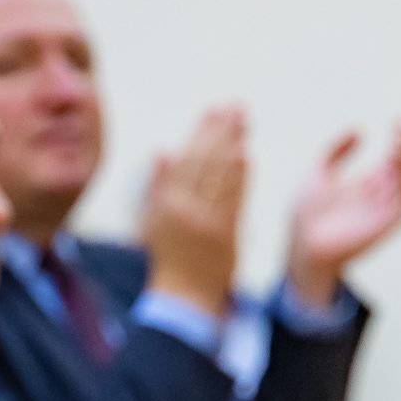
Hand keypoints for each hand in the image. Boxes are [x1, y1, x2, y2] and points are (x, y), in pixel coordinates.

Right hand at [142, 105, 247, 316]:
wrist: (184, 293)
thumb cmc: (168, 255)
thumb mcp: (152, 220)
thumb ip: (158, 184)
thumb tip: (163, 149)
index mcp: (167, 204)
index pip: (188, 159)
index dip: (202, 132)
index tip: (214, 109)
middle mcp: (186, 209)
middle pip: (207, 162)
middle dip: (222, 131)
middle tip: (236, 106)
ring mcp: (207, 221)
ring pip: (222, 176)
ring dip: (234, 146)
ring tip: (243, 122)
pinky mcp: (226, 233)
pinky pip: (234, 198)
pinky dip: (241, 176)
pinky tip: (247, 155)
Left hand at [287, 121, 400, 305]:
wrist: (299, 241)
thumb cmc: (305, 212)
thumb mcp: (318, 170)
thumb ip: (336, 149)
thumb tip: (360, 130)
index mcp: (369, 183)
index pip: (398, 158)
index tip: (398, 120)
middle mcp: (381, 196)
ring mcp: (385, 211)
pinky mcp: (386, 225)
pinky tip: (400, 165)